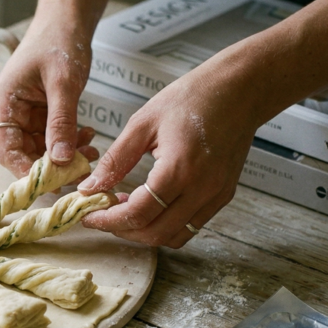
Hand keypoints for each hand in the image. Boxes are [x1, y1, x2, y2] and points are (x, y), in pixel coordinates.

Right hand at [0, 21, 97, 176]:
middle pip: (23, 153)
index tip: (53, 181)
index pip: (7, 150)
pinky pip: (52, 137)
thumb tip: (61, 159)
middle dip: (52, 164)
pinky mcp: (40, 113)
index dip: (26, 170)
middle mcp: (9, 113)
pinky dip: (69, 141)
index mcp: (4, 104)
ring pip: (40, 149)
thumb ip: (61, 121)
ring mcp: (24, 114)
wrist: (67, 19)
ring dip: (64, 155)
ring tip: (90, 152)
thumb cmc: (59, 41)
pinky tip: (88, 138)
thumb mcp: (63, 83)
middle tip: (80, 170)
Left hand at [77, 66, 257, 247]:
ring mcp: (216, 195)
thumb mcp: (143, 123)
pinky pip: (191, 226)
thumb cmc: (192, 98)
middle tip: (102, 215)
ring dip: (145, 232)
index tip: (89, 216)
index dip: (108, 220)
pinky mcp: (223, 195)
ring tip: (125, 209)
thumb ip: (116, 160)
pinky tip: (150, 205)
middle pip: (155, 233)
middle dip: (123, 230)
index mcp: (179, 169)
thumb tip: (90, 187)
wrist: (238, 91)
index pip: (138, 214)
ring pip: (174, 236)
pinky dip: (166, 225)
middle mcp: (202, 189)